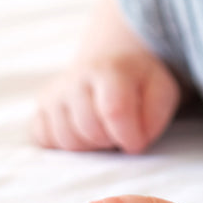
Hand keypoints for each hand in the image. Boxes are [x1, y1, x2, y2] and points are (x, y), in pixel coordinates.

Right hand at [31, 52, 179, 153]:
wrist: (112, 57)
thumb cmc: (140, 80)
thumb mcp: (161, 90)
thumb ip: (155, 116)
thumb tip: (133, 145)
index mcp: (109, 70)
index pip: (114, 111)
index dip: (129, 135)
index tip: (138, 141)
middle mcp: (75, 79)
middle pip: (89, 130)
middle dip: (110, 140)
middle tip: (120, 130)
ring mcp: (54, 93)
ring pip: (66, 140)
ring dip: (89, 145)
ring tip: (103, 129)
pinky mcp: (40, 107)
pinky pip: (44, 140)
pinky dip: (64, 144)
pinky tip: (81, 130)